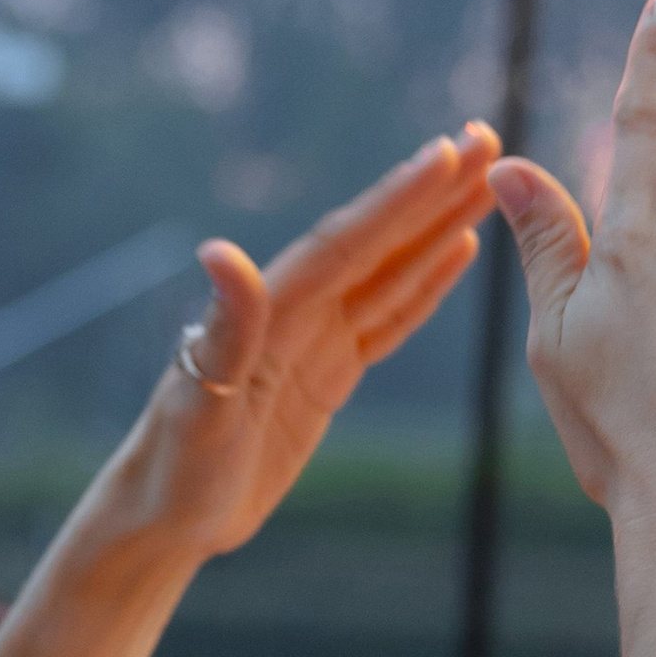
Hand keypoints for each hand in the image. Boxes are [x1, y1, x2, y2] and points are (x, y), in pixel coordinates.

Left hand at [114, 127, 496, 563]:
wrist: (167, 518)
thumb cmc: (175, 468)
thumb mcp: (198, 408)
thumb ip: (224, 331)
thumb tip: (218, 252)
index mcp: (269, 311)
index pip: (344, 245)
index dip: (397, 201)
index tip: (447, 153)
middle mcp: (293, 311)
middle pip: (375, 241)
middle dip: (431, 192)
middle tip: (487, 137)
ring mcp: (313, 340)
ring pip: (389, 270)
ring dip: (436, 225)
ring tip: (488, 181)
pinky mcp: (327, 372)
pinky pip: (386, 316)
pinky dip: (423, 281)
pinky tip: (457, 249)